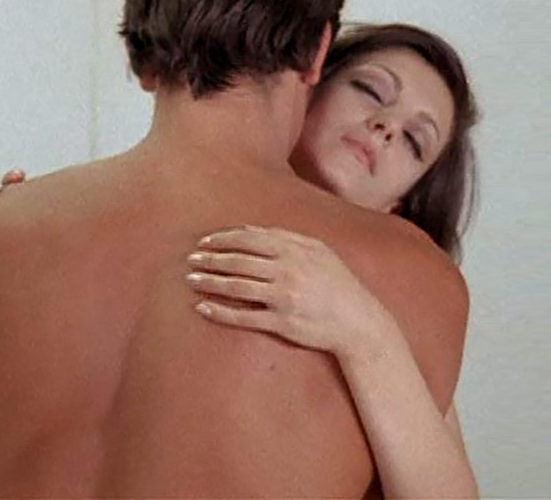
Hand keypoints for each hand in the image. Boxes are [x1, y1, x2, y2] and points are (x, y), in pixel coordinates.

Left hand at [184, 226, 399, 359]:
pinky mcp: (281, 322)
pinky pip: (244, 316)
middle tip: (190, 260)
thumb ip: (285, 238)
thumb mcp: (319, 252)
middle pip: (239, 261)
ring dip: (210, 283)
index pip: (250, 238)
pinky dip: (220, 312)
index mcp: (296, 249)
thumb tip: (248, 228)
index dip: (223, 239)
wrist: (359, 321)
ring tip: (191, 281)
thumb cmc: (337, 283)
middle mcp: (289, 271)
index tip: (204, 242)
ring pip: (237, 287)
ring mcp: (284, 297)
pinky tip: (203, 308)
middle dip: (210, 260)